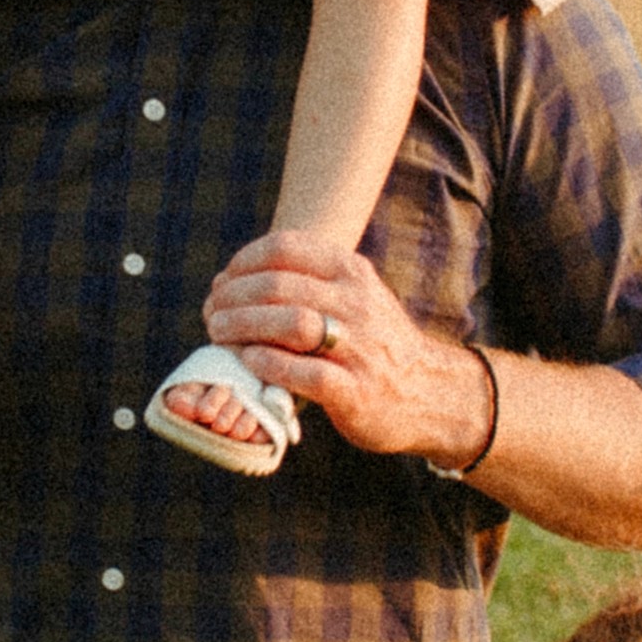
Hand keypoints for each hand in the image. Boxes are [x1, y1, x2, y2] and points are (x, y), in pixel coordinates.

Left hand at [200, 229, 492, 461]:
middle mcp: (358, 304)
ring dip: (242, 326)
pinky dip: (267, 363)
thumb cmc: (373, 343)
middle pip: (279, 285)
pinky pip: (303, 372)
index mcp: (352, 273)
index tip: (224, 280)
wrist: (429, 393)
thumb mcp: (355, 296)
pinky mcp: (355, 391)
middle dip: (233, 297)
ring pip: (290, 323)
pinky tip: (248, 361)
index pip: (286, 248)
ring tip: (219, 333)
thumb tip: (234, 278)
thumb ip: (308, 281)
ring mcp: (359, 348)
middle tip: (212, 312)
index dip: (242, 262)